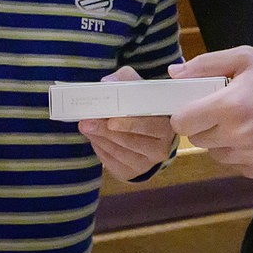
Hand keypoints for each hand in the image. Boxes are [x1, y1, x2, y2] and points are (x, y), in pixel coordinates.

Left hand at [77, 67, 175, 181]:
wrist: (145, 132)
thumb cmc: (141, 107)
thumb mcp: (138, 87)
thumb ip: (125, 79)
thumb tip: (107, 83)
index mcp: (167, 126)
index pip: (149, 125)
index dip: (129, 123)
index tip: (110, 120)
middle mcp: (161, 148)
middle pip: (130, 141)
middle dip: (105, 131)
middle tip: (86, 121)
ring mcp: (146, 164)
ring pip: (119, 152)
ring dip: (99, 138)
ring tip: (85, 126)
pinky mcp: (131, 172)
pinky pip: (112, 162)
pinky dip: (99, 148)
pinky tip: (93, 136)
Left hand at [169, 47, 252, 180]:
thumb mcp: (244, 58)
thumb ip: (205, 64)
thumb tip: (173, 73)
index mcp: (230, 106)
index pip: (182, 122)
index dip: (184, 114)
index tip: (194, 107)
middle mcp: (238, 136)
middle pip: (197, 140)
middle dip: (204, 125)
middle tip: (223, 112)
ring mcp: (252, 158)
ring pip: (216, 155)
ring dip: (222, 141)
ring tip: (243, 124)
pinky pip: (237, 166)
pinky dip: (241, 154)